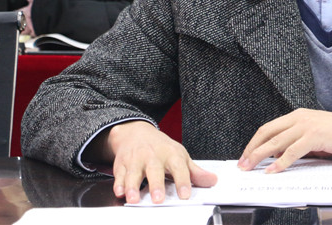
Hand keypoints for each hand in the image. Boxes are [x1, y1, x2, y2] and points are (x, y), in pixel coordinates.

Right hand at [98, 121, 216, 203]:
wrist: (136, 133)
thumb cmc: (161, 148)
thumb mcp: (180, 156)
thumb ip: (195, 172)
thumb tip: (212, 181)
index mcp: (171, 154)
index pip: (179, 167)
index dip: (183, 181)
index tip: (185, 195)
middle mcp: (153, 156)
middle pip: (155, 170)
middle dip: (156, 185)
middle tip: (158, 199)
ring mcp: (136, 160)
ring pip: (134, 173)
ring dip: (133, 186)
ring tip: (134, 199)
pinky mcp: (122, 165)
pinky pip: (119, 175)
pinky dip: (119, 183)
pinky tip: (120, 192)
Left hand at [238, 109, 331, 173]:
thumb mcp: (313, 135)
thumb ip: (295, 141)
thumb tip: (277, 154)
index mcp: (298, 115)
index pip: (269, 127)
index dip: (255, 142)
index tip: (246, 154)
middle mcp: (300, 117)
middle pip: (267, 133)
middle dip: (252, 149)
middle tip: (243, 163)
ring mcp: (307, 125)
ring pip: (276, 142)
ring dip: (259, 156)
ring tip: (251, 167)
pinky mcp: (314, 135)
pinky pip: (292, 151)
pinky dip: (280, 163)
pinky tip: (273, 170)